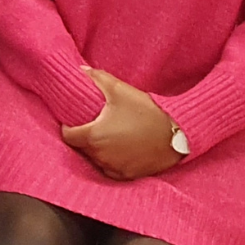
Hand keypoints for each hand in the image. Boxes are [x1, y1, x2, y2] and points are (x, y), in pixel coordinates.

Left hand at [61, 68, 184, 180]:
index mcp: (94, 135)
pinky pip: (111, 171)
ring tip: (104, 137)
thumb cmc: (146, 111)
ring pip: (96, 160)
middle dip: (82, 138)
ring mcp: (115, 167)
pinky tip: (116, 151)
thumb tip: (81, 69)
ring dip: (96, 151)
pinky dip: (110, 162)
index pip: (68, 137)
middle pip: (81, 149)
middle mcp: (102, 155)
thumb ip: (97, 78)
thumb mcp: (119, 90)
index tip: (72, 121)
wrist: (178, 132)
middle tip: (90, 126)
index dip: (67, 128)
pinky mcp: (129, 175)